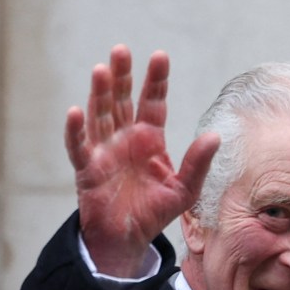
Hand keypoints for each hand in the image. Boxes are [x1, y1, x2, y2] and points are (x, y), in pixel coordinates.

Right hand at [64, 44, 220, 276]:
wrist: (129, 239)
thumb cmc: (155, 212)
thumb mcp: (185, 189)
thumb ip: (198, 163)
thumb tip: (214, 136)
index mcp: (149, 139)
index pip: (153, 102)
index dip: (155, 80)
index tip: (160, 56)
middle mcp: (125, 138)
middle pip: (121, 100)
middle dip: (122, 76)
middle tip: (122, 50)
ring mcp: (104, 151)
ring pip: (100, 115)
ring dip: (99, 94)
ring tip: (102, 70)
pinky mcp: (87, 169)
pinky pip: (79, 146)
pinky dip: (76, 130)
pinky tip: (76, 112)